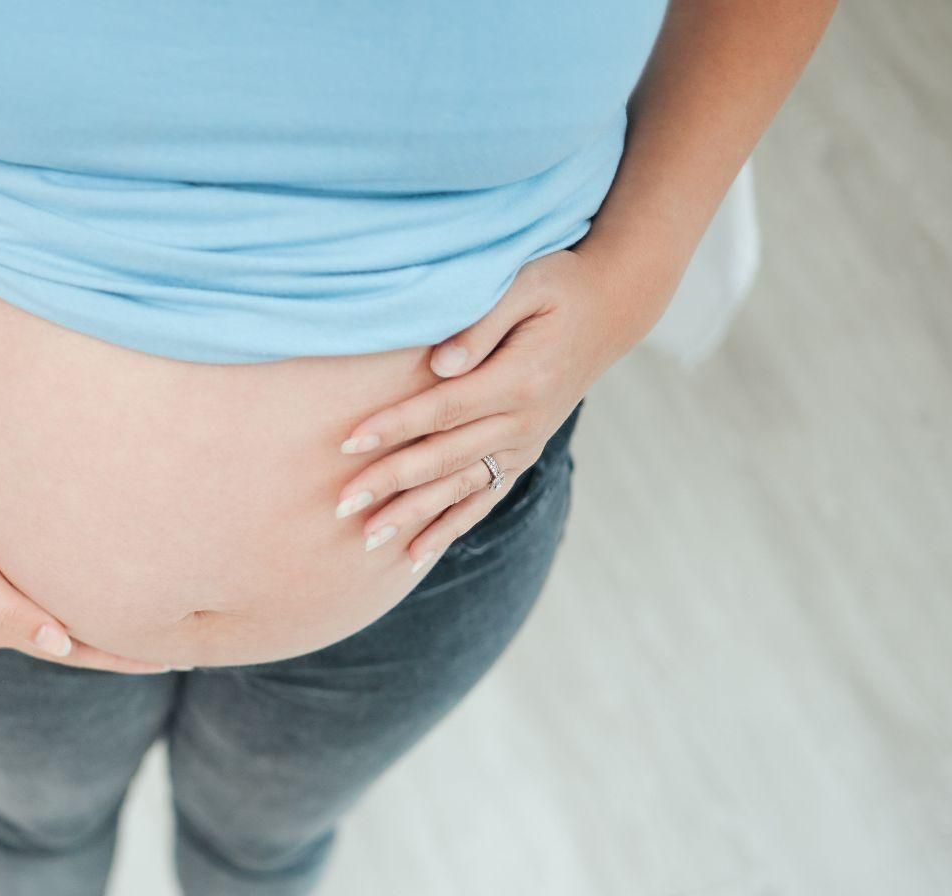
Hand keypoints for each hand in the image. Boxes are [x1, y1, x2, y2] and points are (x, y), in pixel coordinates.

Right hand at [0, 459, 166, 673]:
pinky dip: (79, 589)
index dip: (127, 657)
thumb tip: (62, 647)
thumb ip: (10, 609)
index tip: (175, 660)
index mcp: (3, 624)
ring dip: (104, 618)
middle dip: (125, 643)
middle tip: (178, 644)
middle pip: (79, 639)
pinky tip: (94, 577)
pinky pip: (48, 586)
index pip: (80, 651)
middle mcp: (3, 614)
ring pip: (64, 613)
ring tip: (146, 614)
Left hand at [331, 246, 653, 570]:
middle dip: (391, 482)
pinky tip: (413, 556)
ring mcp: (525, 443)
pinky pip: (481, 499)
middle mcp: (525, 420)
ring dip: (412, 516)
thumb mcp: (527, 284)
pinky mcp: (522, 455)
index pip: (446, 407)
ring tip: (367, 539)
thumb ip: (482, 323)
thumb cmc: (559, 286)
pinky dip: (448, 528)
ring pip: (460, 487)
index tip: (350, 441)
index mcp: (522, 378)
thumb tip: (439, 364)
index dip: (397, 425)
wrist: (610, 308)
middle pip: (446, 457)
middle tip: (341, 505)